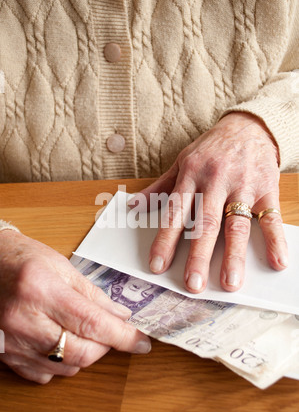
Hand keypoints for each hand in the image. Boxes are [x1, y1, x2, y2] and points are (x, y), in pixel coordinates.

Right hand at [0, 231, 150, 383]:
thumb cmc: (22, 259)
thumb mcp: (61, 266)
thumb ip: (93, 294)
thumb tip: (121, 316)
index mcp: (40, 291)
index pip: (91, 323)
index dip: (122, 336)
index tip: (141, 342)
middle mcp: (23, 320)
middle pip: (81, 352)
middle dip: (105, 346)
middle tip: (110, 331)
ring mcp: (12, 342)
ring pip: (66, 367)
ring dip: (84, 354)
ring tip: (80, 331)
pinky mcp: (7, 356)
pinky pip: (45, 374)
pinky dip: (61, 363)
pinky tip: (59, 342)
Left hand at [130, 113, 287, 292]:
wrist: (249, 126)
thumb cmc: (211, 148)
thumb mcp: (182, 161)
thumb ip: (160, 187)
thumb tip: (134, 206)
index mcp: (191, 176)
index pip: (175, 213)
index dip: (165, 240)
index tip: (157, 266)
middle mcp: (215, 182)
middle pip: (205, 224)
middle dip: (198, 256)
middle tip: (193, 284)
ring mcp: (242, 186)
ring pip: (236, 224)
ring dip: (233, 255)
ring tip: (229, 282)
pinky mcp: (266, 190)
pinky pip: (270, 217)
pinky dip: (274, 240)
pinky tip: (277, 261)